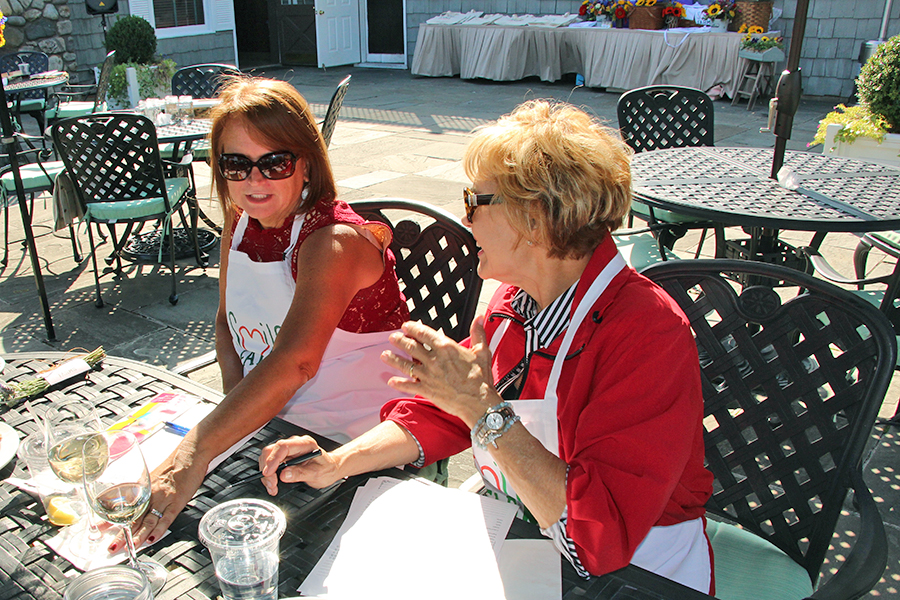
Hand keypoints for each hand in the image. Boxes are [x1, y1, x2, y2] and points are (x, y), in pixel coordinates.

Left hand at [109, 440, 205, 553]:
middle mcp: (150, 495)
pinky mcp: (177, 501)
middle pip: (134, 518)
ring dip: (137, 536)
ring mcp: (163, 498)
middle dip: (122, 535)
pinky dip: (159, 529)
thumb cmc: (175, 463)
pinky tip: (152, 539)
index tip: (99, 530)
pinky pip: (166, 517)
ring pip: (148, 521)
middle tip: (112, 548)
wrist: (191, 453)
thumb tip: (137, 498)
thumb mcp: (155, 476)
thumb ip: (146, 489)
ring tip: (129, 549)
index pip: (123, 508)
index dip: (111, 520)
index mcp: (144, 489)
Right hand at [259, 435, 340, 493]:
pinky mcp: (283, 456)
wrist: (330, 469)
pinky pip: (270, 463)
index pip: (283, 446)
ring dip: (266, 474)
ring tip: (273, 487)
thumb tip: (284, 475)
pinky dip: (268, 475)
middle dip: (267, 469)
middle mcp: (295, 444)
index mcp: (305, 444)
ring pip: (267, 457)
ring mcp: (288, 450)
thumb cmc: (326, 468)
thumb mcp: (316, 474)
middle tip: (272, 485)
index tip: (268, 473)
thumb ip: (300, 473)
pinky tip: (273, 484)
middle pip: (271, 451)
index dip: (273, 459)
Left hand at [380, 317, 496, 427]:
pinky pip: (409, 385)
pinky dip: (398, 383)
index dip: (413, 329)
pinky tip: (391, 381)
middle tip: (392, 337)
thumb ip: (478, 333)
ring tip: (384, 355)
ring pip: (406, 365)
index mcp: (446, 348)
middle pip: (411, 347)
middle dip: (400, 341)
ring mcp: (429, 375)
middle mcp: (434, 360)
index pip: (424, 334)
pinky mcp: (427, 390)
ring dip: (394, 359)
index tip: (406, 326)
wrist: (478, 401)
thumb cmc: (480, 378)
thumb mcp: (482, 351)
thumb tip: (479, 318)